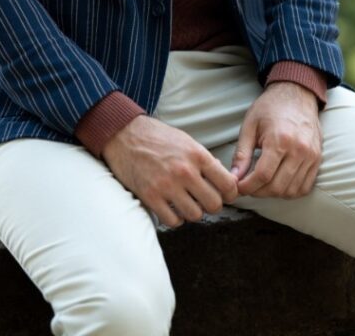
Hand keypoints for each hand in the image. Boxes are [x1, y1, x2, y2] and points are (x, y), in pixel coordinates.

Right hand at [102, 115, 238, 227]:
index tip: (225, 194)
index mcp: (197, 154)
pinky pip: (173, 221)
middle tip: (205, 200)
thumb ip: (204, 160)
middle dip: (212, 204)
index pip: (227, 184)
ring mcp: (167, 186)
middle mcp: (185, 171)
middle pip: (214, 204)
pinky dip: (175, 218)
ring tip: (187, 202)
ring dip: (193, 212)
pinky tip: (172, 207)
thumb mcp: (186, 140)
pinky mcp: (150, 197)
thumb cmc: (157, 136)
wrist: (124, 134)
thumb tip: (223, 178)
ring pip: (195, 215)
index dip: (230, 193)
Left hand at [231, 81, 321, 198]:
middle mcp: (299, 150)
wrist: (296, 94)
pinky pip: (305, 187)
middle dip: (258, 192)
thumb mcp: (250, 125)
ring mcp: (311, 156)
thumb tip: (233, 177)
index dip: (247, 186)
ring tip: (262, 184)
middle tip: (248, 186)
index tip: (238, 187)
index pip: (263, 175)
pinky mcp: (318, 159)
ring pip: (291, 191)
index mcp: (280, 140)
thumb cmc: (270, 107)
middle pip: (277, 187)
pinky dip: (290, 191)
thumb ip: (241, 153)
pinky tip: (279, 183)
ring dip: (274, 193)